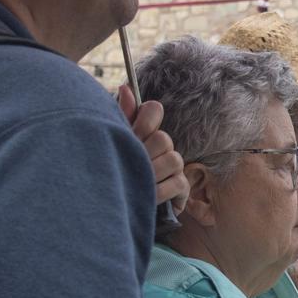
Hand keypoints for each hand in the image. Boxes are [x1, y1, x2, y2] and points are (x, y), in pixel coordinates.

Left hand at [116, 86, 186, 209]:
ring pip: (172, 159)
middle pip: (162, 138)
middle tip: (129, 166)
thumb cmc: (116, 174)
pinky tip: (147, 196)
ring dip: (151, 174)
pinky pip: (177, 182)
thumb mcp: (115, 145)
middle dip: (144, 154)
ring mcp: (174, 166)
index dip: (144, 120)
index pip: (153, 110)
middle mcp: (162, 146)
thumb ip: (122, 117)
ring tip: (135, 183)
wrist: (118, 209)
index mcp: (144, 132)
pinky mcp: (181, 188)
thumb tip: (125, 88)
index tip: (133, 133)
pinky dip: (160, 191)